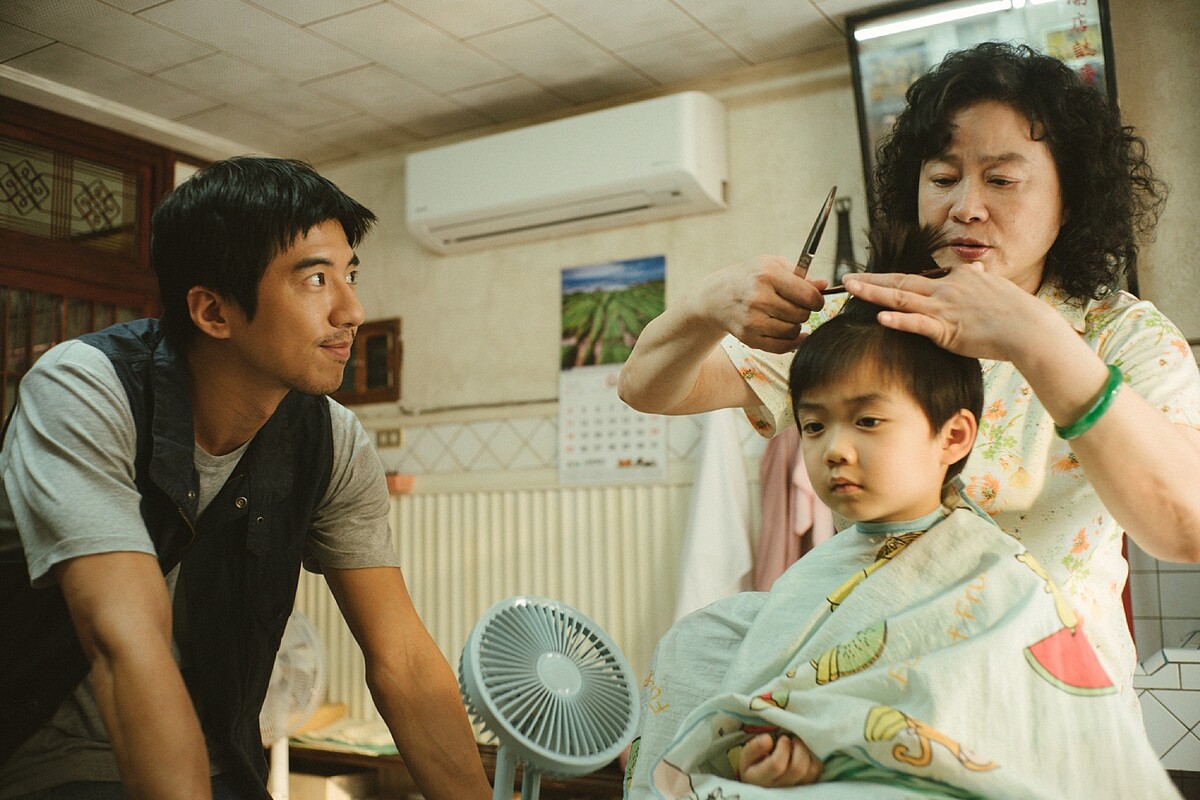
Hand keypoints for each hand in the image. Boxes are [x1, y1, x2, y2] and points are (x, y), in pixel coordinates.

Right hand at [689, 255, 826, 353]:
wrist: (716, 297)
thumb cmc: (749, 277)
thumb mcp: (772, 265)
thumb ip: (800, 275)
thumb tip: (824, 286)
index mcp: (767, 275)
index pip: (808, 295)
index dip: (817, 300)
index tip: (815, 300)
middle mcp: (759, 298)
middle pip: (802, 314)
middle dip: (804, 312)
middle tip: (796, 307)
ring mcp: (752, 320)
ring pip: (793, 331)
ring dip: (795, 326)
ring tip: (786, 317)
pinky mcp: (748, 337)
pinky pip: (781, 346)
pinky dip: (791, 342)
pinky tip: (792, 334)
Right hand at [738, 732, 822, 786]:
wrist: (760, 782)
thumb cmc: (753, 765)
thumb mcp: (746, 756)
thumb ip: (754, 747)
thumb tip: (768, 739)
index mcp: (761, 778)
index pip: (777, 765)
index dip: (783, 748)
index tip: (782, 738)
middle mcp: (779, 788)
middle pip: (798, 769)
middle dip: (798, 748)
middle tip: (792, 739)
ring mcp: (794, 789)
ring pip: (810, 771)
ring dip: (807, 752)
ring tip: (797, 745)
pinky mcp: (805, 786)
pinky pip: (816, 772)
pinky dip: (814, 758)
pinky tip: (803, 753)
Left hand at [842, 263, 1060, 362]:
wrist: (1029, 329)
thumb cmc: (1016, 312)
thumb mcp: (996, 287)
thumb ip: (981, 279)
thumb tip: (979, 269)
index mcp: (958, 277)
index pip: (919, 277)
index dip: (892, 279)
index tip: (872, 280)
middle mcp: (947, 288)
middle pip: (901, 281)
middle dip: (872, 279)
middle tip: (847, 278)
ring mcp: (946, 308)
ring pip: (902, 297)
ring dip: (874, 292)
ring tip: (852, 288)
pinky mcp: (948, 330)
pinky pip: (918, 324)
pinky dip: (899, 320)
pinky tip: (880, 318)